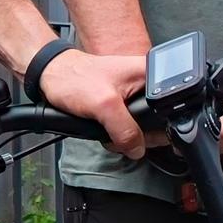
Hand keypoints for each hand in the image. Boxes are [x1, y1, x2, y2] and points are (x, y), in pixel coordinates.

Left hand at [36, 41, 153, 159]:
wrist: (53, 76)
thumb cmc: (74, 78)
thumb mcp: (104, 105)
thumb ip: (125, 129)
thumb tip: (138, 148)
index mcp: (149, 73)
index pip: (170, 107)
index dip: (157, 127)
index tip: (140, 136)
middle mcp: (145, 82)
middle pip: (159, 121)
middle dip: (138, 135)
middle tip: (117, 132)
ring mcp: (135, 94)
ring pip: (143, 127)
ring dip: (126, 136)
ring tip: (108, 128)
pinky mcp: (123, 104)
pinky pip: (130, 127)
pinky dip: (119, 133)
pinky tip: (107, 129)